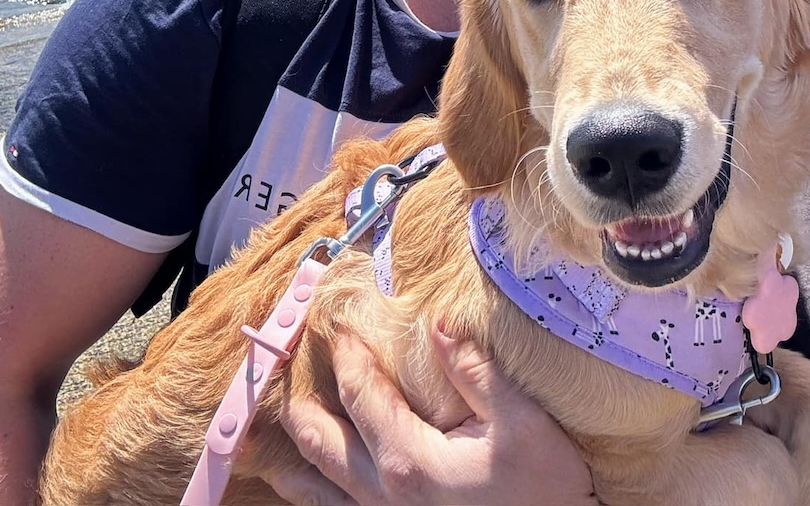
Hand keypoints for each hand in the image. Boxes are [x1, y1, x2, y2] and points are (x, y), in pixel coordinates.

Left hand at [280, 326, 596, 505]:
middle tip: (283, 366)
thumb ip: (475, 371)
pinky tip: (304, 482)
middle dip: (301, 400)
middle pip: (320, 440)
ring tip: (263, 435)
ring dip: (290, 454)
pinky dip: (310, 493)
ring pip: (315, 487)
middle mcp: (383, 493)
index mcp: (409, 459)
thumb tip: (437, 322)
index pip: (361, 391)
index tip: (335, 321)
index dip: (346, 352)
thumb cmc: (545, 489)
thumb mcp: (522, 423)